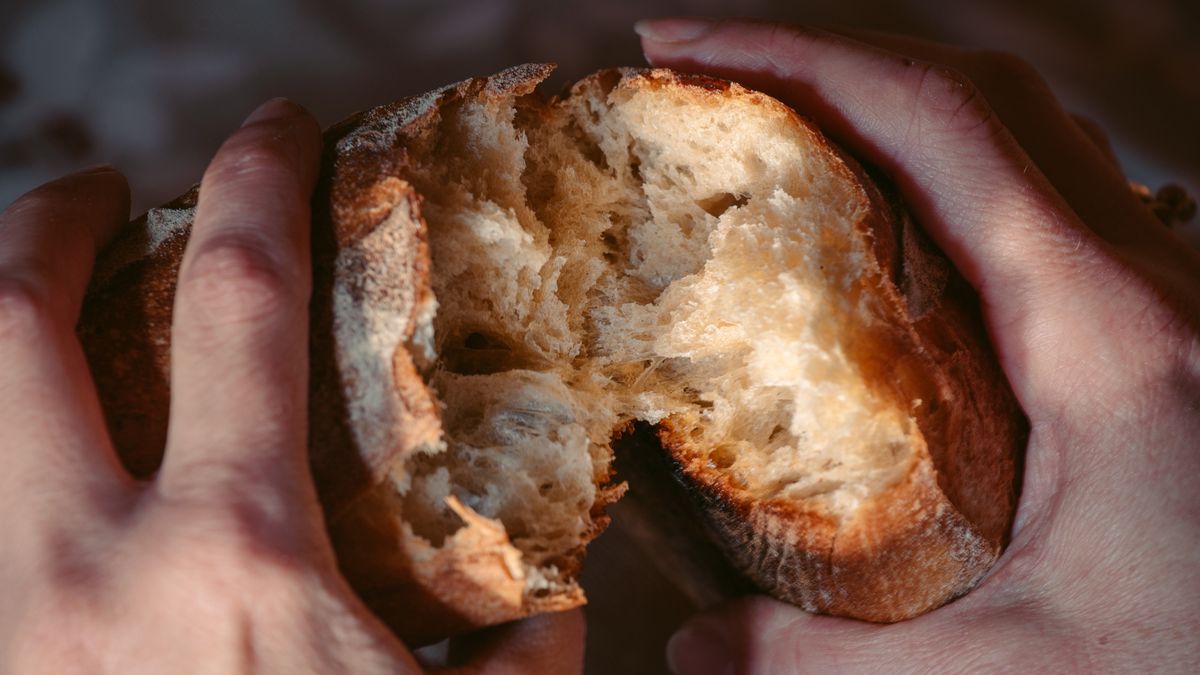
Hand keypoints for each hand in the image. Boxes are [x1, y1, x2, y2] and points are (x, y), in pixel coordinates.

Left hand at [0, 99, 582, 673]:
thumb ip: (517, 656)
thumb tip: (552, 598)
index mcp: (241, 558)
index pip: (242, 301)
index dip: (256, 183)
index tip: (274, 131)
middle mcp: (88, 571)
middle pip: (18, 323)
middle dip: (50, 222)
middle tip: (98, 195)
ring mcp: (6, 618)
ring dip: (6, 331)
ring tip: (51, 311)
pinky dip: (1, 457)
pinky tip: (48, 464)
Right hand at [635, 17, 1199, 673]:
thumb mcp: (1022, 674)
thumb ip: (832, 663)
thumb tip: (698, 647)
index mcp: (1107, 327)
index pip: (932, 122)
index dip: (794, 57)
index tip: (680, 50)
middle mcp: (1147, 277)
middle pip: (974, 95)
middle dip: (827, 59)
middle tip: (705, 79)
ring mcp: (1166, 295)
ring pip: (1022, 135)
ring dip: (893, 104)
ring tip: (781, 128)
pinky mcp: (1165, 334)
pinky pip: (1049, 201)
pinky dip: (950, 173)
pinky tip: (891, 229)